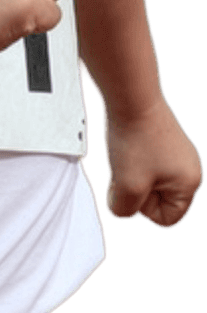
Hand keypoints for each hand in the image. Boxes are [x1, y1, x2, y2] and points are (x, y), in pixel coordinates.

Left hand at [103, 97, 202, 228]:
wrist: (130, 94)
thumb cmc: (134, 138)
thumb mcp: (127, 186)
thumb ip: (125, 209)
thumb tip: (122, 207)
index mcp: (190, 182)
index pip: (166, 218)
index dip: (143, 208)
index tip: (133, 183)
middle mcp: (189, 166)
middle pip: (157, 198)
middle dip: (137, 188)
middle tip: (127, 166)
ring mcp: (176, 150)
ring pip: (146, 178)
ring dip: (130, 171)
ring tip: (126, 152)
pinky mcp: (160, 136)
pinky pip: (142, 160)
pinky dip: (130, 156)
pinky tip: (125, 142)